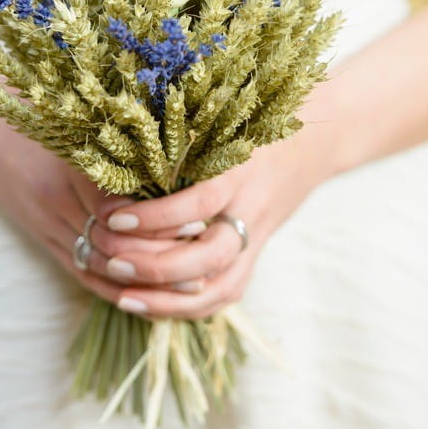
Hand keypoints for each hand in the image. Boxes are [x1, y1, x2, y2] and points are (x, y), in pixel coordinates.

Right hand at [0, 115, 211, 305]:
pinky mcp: (42, 241)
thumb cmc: (33, 110)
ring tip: (189, 285)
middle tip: (205, 261)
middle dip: (160, 257)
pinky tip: (149, 294)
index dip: (159, 219)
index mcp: (65, 166)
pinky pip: (82, 275)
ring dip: (144, 282)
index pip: (120, 206)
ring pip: (100, 266)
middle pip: (113, 243)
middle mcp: (53, 201)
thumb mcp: (74, 114)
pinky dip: (116, 288)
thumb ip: (118, 132)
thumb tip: (177, 145)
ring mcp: (45, 225)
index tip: (199, 219)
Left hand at [93, 111, 336, 318]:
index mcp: (240, 171)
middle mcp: (251, 208)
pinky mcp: (256, 254)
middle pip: (210, 255)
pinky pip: (226, 292)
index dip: (158, 216)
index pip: (199, 202)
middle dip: (159, 267)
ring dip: (171, 300)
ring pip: (220, 285)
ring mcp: (257, 236)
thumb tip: (118, 146)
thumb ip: (183, 137)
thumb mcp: (222, 122)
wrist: (314, 140)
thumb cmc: (253, 122)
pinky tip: (150, 305)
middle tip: (114, 262)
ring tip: (125, 297)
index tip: (114, 217)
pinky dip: (189, 306)